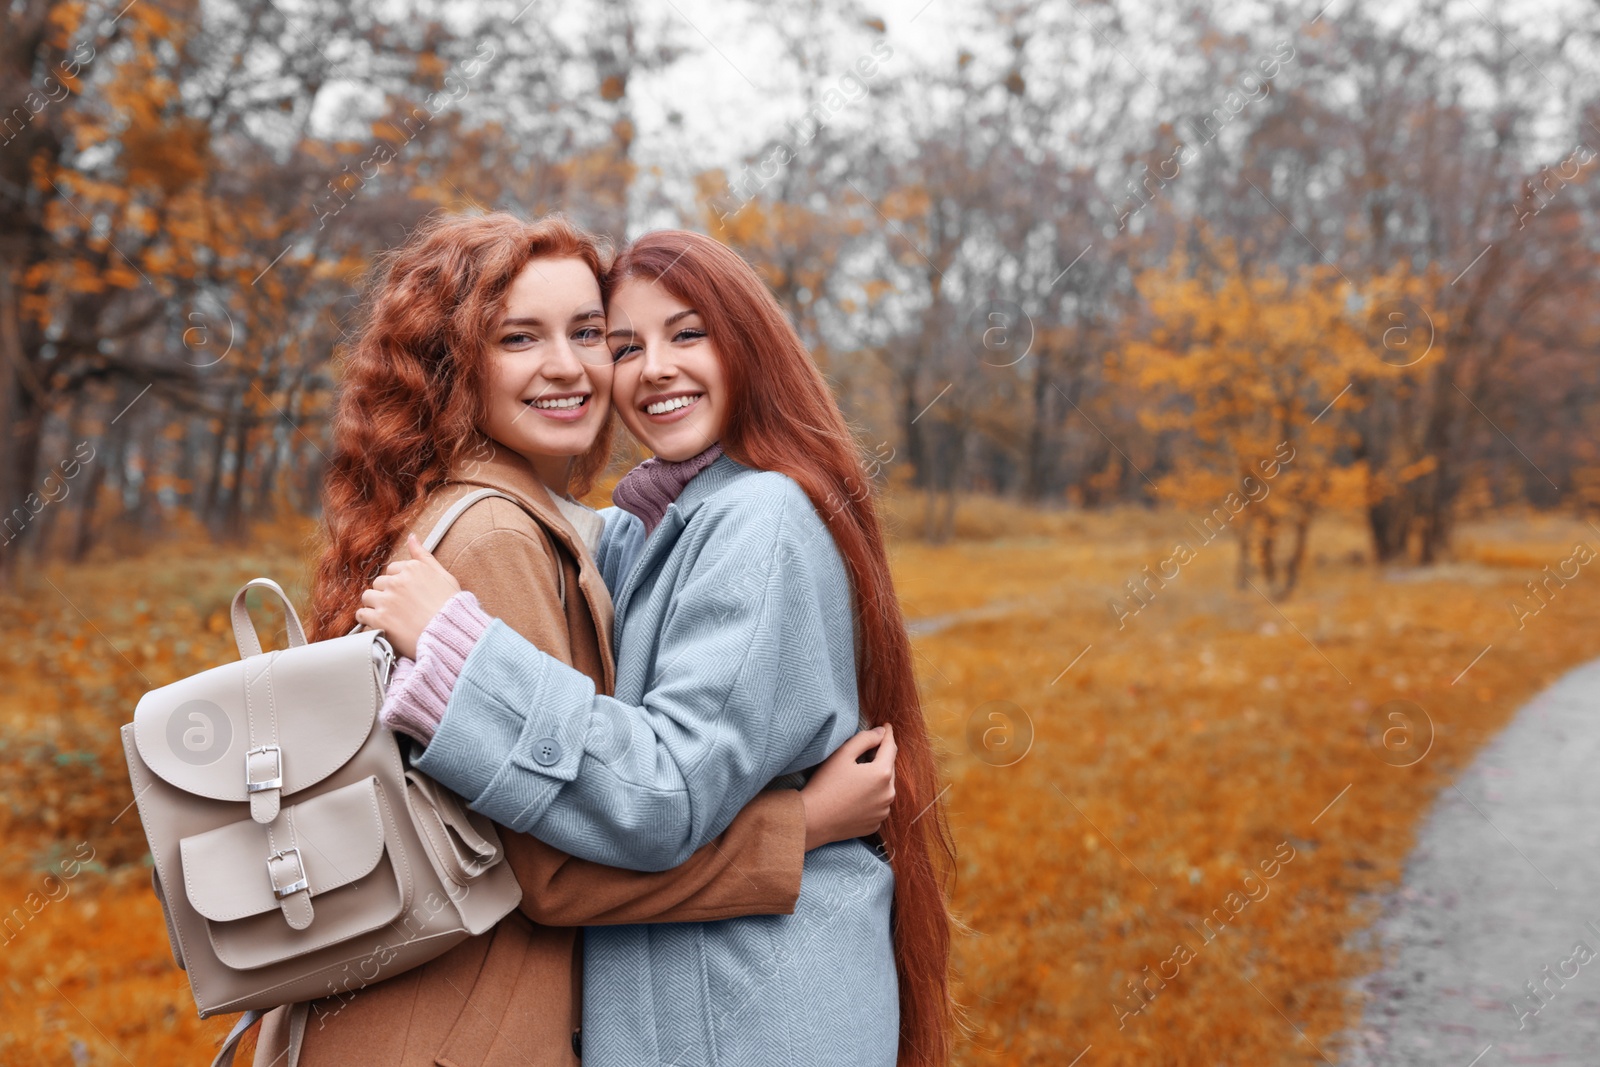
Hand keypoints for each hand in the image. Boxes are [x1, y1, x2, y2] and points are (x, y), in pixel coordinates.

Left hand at [354, 534, 461, 659]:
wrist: (450, 633)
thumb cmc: (451, 607)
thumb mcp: (443, 576)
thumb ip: (424, 556)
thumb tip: (412, 537)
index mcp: (413, 569)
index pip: (393, 570)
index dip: (399, 583)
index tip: (406, 594)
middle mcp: (397, 582)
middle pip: (379, 583)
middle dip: (386, 593)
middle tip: (399, 607)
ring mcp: (387, 600)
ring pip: (368, 596)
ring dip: (375, 605)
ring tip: (389, 616)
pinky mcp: (380, 619)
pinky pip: (362, 615)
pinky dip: (368, 620)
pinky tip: (380, 624)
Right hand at [800, 725, 896, 850]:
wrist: (813, 820)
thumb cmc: (826, 784)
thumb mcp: (843, 754)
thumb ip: (865, 738)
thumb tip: (881, 732)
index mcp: (882, 774)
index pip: (890, 747)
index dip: (888, 734)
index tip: (886, 725)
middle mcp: (888, 794)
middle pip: (888, 768)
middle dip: (881, 757)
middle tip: (867, 750)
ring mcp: (883, 811)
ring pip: (885, 787)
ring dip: (877, 778)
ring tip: (859, 775)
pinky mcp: (875, 824)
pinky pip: (878, 805)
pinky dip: (872, 797)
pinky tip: (856, 795)